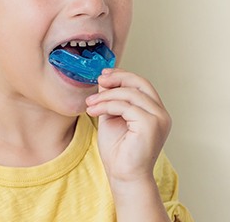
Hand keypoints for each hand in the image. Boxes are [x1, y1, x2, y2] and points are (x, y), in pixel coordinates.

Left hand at [85, 68, 171, 185]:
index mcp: (154, 111)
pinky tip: (93, 112)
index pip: (141, 84)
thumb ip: (111, 98)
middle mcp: (160, 113)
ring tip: (89, 103)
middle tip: (99, 79)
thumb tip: (105, 79)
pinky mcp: (150, 125)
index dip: (122, 75)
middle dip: (118, 78)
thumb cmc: (118, 150)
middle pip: (140, 83)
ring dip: (105, 96)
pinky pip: (125, 106)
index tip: (104, 74)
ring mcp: (158, 119)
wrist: (122, 176)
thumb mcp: (111, 116)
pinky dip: (106, 106)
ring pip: (130, 94)